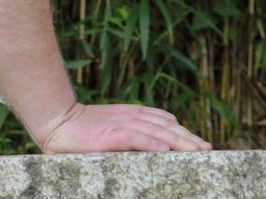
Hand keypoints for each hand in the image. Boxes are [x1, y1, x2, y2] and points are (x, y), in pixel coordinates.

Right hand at [40, 102, 211, 153]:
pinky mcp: (112, 135)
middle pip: (169, 127)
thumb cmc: (82, 130)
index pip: (168, 122)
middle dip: (190, 138)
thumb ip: (132, 133)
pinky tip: (167, 150)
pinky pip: (138, 138)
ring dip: (181, 141)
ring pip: (160, 132)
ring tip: (198, 151)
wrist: (58, 121)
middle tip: (208, 149)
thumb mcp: (113, 127)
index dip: (185, 133)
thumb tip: (154, 145)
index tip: (200, 144)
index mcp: (136, 114)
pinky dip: (154, 143)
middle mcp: (134, 116)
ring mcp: (124, 124)